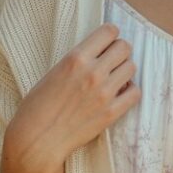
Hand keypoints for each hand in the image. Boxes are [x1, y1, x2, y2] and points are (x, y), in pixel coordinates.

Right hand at [2, 23, 140, 172]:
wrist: (36, 140)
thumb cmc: (38, 106)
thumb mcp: (55, 71)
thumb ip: (79, 59)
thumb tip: (101, 50)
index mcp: (76, 58)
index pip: (109, 31)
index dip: (110, 34)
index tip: (108, 41)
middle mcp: (93, 72)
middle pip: (124, 47)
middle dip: (119, 51)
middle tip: (112, 60)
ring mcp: (104, 93)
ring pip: (132, 67)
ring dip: (124, 70)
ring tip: (114, 77)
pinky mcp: (111, 113)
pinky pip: (135, 92)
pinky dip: (130, 91)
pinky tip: (120, 93)